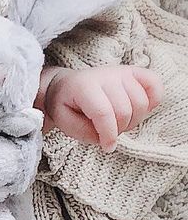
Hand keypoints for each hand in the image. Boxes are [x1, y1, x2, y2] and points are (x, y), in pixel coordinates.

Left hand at [41, 65, 162, 150]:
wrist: (67, 86)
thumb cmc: (66, 106)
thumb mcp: (63, 122)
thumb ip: (83, 132)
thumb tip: (107, 138)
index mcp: (83, 87)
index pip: (104, 113)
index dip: (109, 135)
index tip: (107, 147)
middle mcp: (105, 76)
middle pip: (124, 111)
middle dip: (119, 130)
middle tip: (109, 133)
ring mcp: (121, 72)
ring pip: (141, 102)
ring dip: (133, 120)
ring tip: (119, 123)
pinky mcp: (134, 72)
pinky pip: (155, 84)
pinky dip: (153, 100)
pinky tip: (139, 110)